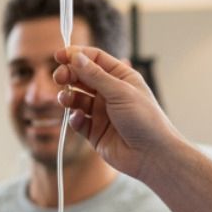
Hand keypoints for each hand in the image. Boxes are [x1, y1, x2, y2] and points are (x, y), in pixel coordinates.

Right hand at [54, 46, 183, 181]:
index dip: (76, 55)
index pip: (94, 59)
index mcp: (120, 78)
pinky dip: (74, 118)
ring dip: (68, 96)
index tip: (58, 56)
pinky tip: (78, 119)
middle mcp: (110, 93)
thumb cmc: (145, 120)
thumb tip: (75, 56)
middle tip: (59, 78)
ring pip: (77, 98)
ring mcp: (101, 112)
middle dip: (69, 75)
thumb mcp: (120, 92)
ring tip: (65, 99)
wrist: (152, 156)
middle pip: (82, 77)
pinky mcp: (95, 131)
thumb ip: (95, 75)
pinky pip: (78, 121)